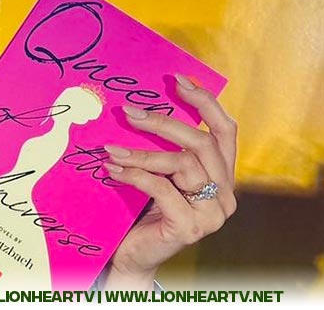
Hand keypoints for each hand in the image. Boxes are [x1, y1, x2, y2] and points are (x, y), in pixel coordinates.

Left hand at [101, 74, 237, 288]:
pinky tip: (112, 170)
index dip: (205, 102)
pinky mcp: (190, 227)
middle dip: (164, 122)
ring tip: (111, 149)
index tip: (177, 80)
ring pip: (183, 163)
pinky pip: (162, 188)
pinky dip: (134, 174)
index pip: (226, 130)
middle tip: (129, 112)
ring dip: (141, 152)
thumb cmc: (144, 210)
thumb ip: (164, 148)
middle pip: (202, 142)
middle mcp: (225, 194)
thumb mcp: (160, 174)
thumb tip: (140, 105)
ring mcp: (211, 213)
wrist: (134, 256)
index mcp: (222, 175)